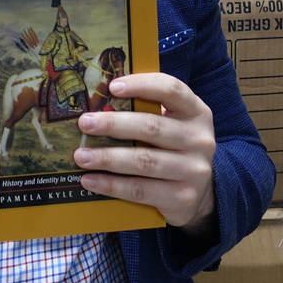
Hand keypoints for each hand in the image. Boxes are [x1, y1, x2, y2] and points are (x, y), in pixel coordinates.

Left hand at [73, 72, 217, 236]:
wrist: (200, 193)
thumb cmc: (174, 148)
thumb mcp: (172, 124)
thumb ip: (147, 110)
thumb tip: (98, 104)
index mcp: (196, 112)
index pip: (171, 90)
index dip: (142, 85)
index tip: (112, 87)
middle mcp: (200, 140)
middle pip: (151, 127)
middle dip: (113, 124)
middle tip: (85, 124)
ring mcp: (193, 170)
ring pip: (143, 161)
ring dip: (107, 157)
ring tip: (81, 156)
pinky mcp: (183, 198)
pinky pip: (140, 189)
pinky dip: (111, 184)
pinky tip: (90, 180)